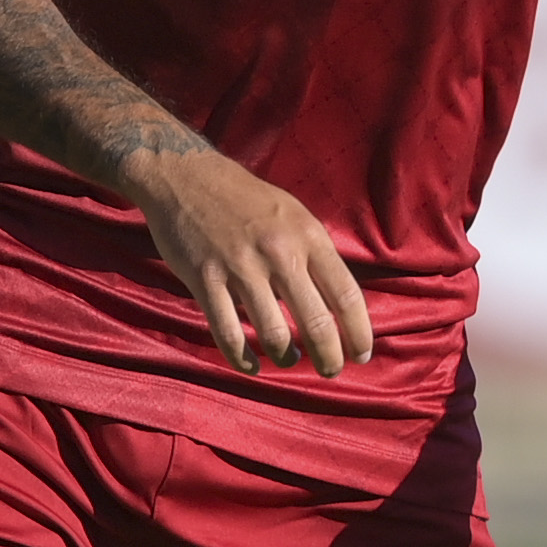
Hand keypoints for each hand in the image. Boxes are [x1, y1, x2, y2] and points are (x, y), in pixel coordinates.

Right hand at [128, 150, 376, 375]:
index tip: (360, 355)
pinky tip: (250, 366)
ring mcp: (241, 268)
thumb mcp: (293, 215)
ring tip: (288, 361)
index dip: (358, 332)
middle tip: (329, 370)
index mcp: (308, 236)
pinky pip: (228, 333)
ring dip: (285, 358)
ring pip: (273, 335)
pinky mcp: (205, 280)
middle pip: (316, 322)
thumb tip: (339, 301)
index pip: (346, 294)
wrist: (186, 175)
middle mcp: (280, 253)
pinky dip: (241, 358)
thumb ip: (315, 254)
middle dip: (328, 357)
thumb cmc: (246, 198)